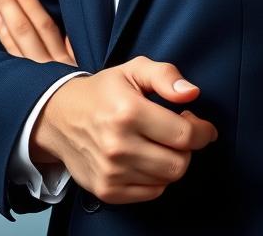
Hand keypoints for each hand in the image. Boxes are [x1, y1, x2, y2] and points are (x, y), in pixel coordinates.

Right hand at [0, 0, 217, 203]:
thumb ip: (166, 75)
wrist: (59, 117)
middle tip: (181, 131)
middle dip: (189, 148)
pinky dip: (157, 178)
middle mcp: (118, 146)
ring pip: (166, 179)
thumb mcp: (134, 69)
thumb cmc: (103, 91)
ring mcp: (111, 172)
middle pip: (179, 163)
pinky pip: (150, 193)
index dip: (202, 131)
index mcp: (128, 112)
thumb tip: (191, 93)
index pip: (184, 135)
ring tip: (162, 142)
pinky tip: (149, 157)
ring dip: (173, 161)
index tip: (202, 125)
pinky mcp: (106, 191)